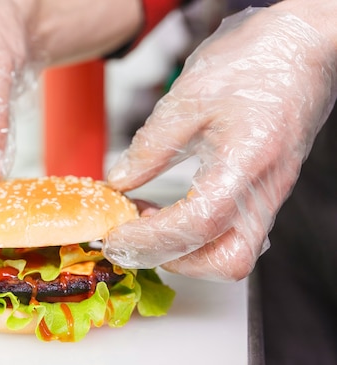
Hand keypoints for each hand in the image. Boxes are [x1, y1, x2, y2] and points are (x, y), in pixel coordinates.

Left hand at [103, 6, 336, 280]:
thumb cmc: (252, 64)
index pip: (198, 223)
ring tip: (144, 221)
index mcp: (247, 162)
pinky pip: (232, 236)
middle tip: (129, 237)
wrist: (302, 51)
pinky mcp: (263, 197)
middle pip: (225, 261)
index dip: (150, 239)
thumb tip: (118, 183)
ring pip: (232, 256)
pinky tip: (165, 212)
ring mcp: (269, 198)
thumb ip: (150, 146)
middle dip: (169, 259)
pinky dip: (194, 237)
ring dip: (182, 252)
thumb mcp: (188, 97)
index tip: (115, 236)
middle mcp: (265, 192)